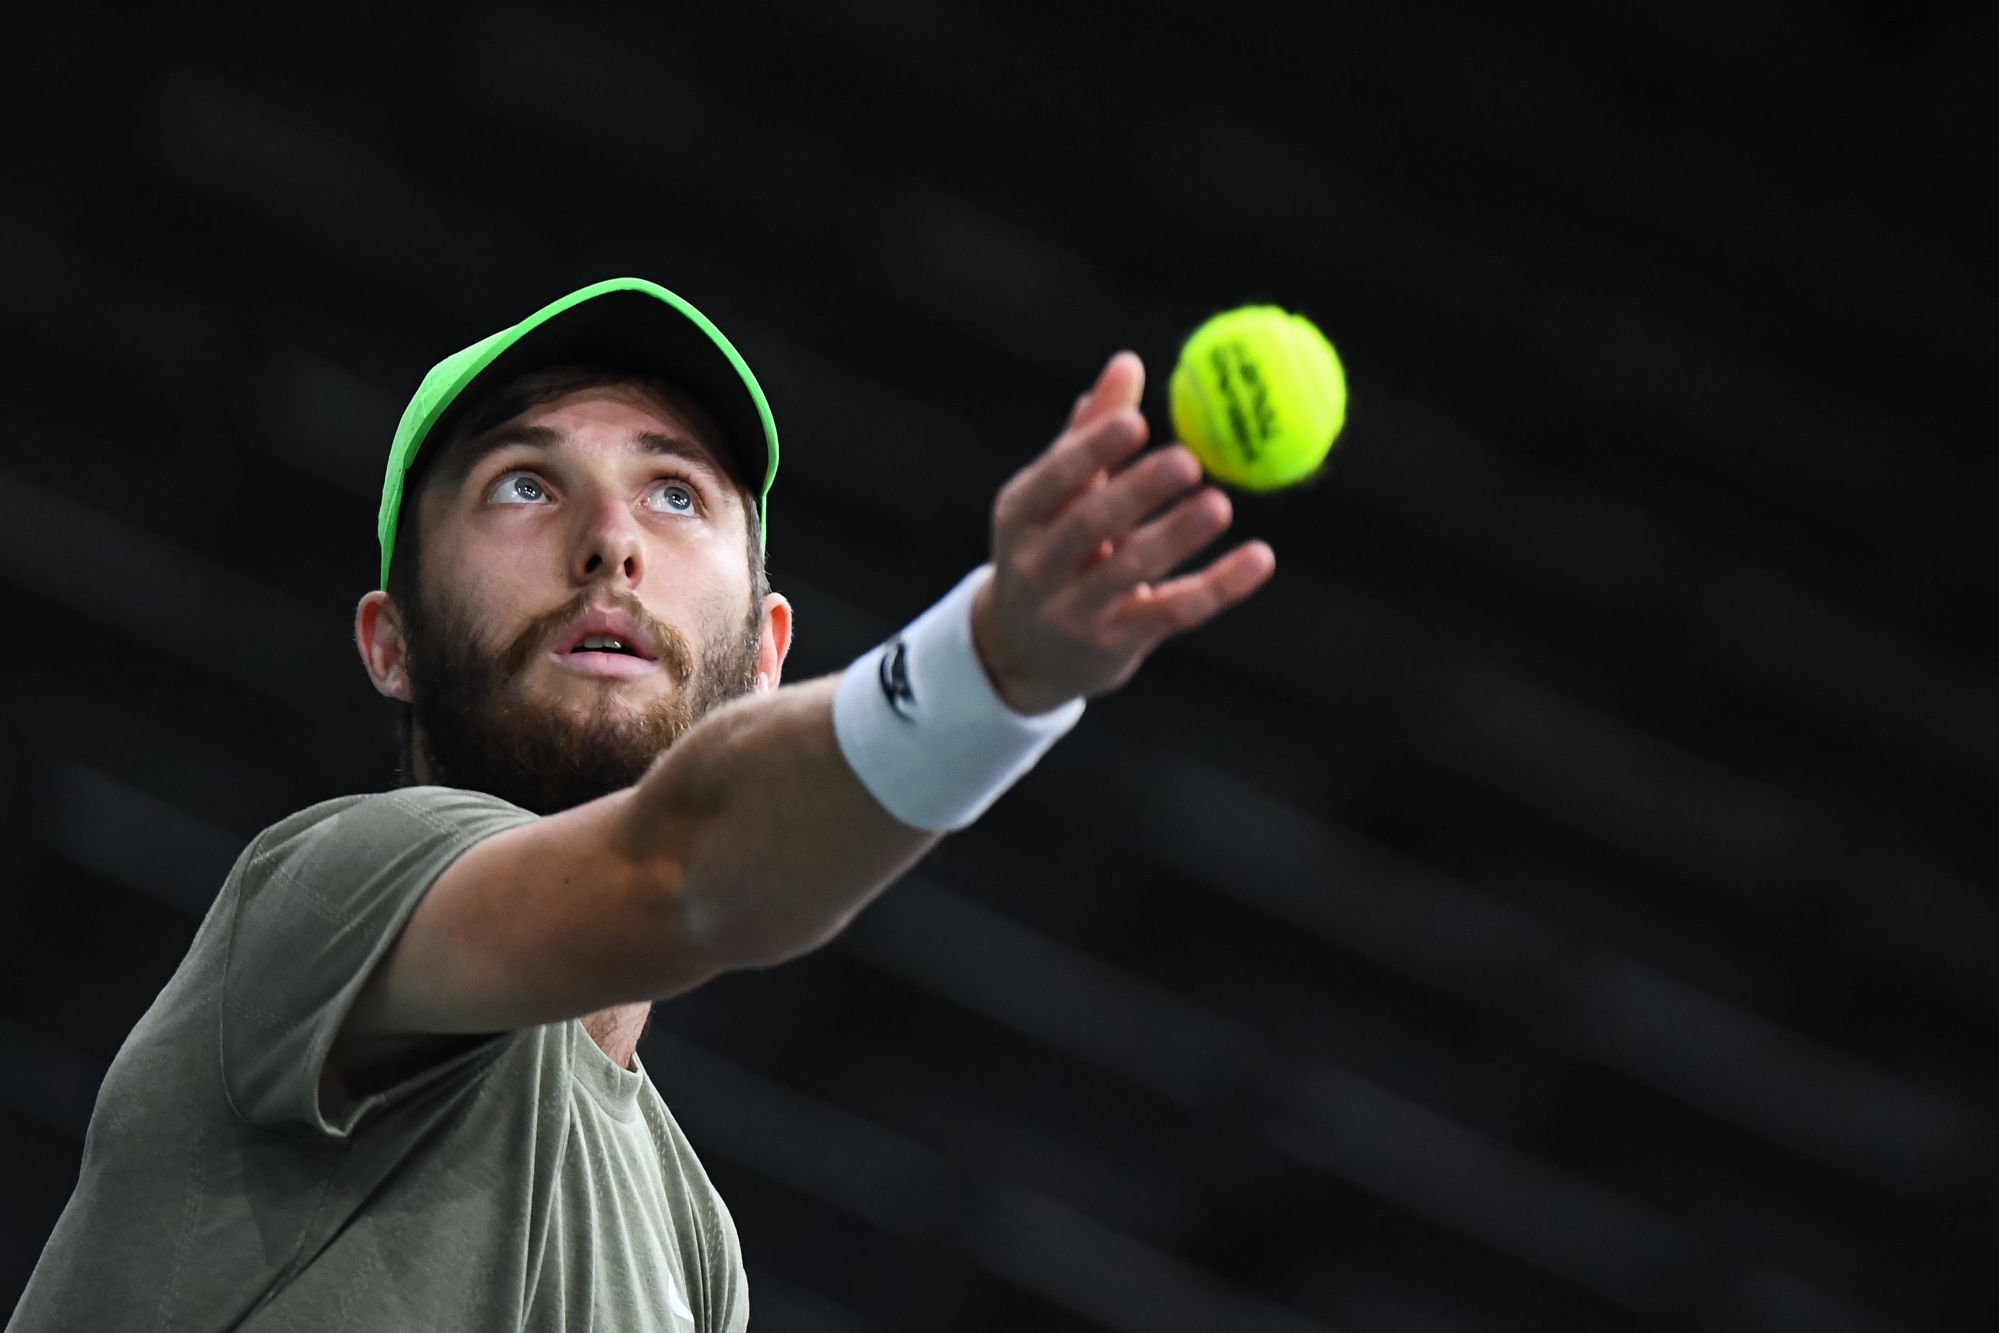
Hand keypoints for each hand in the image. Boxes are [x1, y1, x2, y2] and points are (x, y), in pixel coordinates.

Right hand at [970, 351, 1276, 715]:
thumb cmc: (1049, 549)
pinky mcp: (1114, 645)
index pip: (1053, 479)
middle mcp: (1037, 564)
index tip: (1136, 421)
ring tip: (1220, 505)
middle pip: (1089, 525)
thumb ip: (1091, 435)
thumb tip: (1128, 362)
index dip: (1091, 450)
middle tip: (1187, 460)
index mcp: (1021, 514)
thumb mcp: (1054, 498)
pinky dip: (1219, 585)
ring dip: (1176, 537)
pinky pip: (1174, 612)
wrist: (1019, 653)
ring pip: (1130, 570)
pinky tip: (1261, 559)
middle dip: (1137, 492)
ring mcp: (1072, 611)